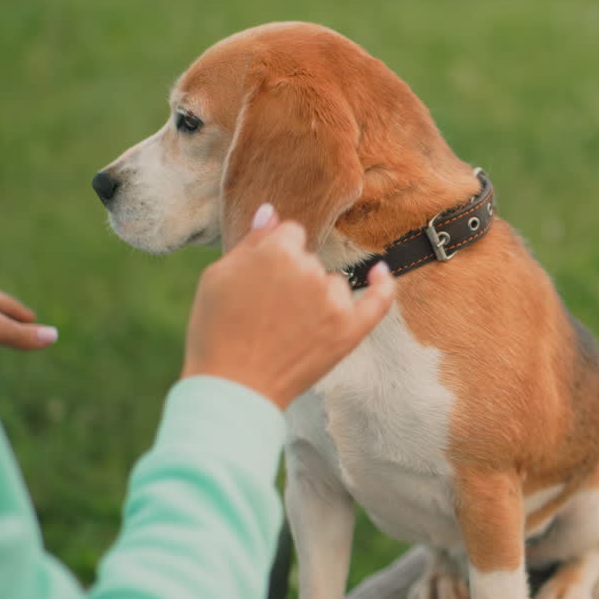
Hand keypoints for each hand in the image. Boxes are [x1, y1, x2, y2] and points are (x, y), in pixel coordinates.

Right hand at [181, 203, 395, 409]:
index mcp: (277, 252)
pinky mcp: (350, 330)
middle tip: (266, 312)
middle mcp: (310, 270)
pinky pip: (378, 300)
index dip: (276, 254)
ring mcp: (334, 301)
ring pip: (332, 284)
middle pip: (310, 260)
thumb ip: (251, 240)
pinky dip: (382, 286)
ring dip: (317, 297)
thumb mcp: (218, 276)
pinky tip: (381, 272)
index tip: (263, 277)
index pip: (291, 234)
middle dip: (292, 277)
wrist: (234, 386)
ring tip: (287, 330)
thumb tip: (271, 211)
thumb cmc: (217, 331)